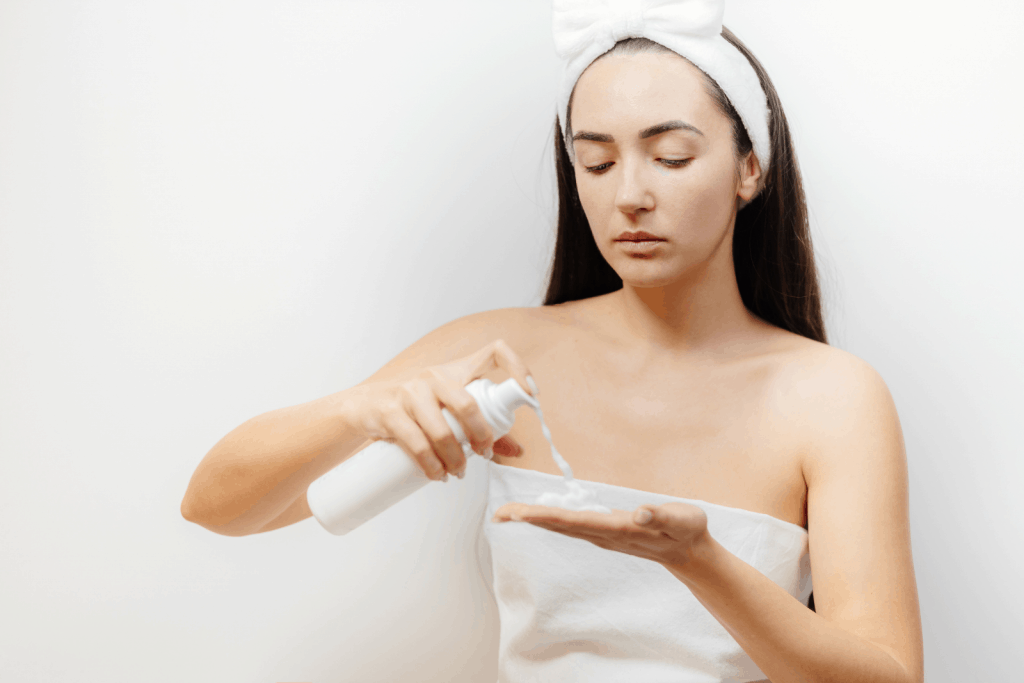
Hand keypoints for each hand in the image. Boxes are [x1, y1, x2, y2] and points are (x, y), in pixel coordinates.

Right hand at [346, 339, 532, 480]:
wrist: (363, 407)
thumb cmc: (415, 408)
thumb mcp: (448, 409)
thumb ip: (482, 427)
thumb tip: (517, 450)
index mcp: (457, 370)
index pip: (495, 352)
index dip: (518, 367)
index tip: (531, 392)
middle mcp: (435, 376)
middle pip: (469, 404)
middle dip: (481, 436)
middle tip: (483, 454)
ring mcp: (411, 391)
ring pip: (443, 431)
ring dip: (455, 459)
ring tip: (457, 473)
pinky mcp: (390, 411)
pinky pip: (417, 444)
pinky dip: (431, 466)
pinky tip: (437, 475)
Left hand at [492, 501, 710, 567]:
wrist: (690, 551)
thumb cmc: (687, 530)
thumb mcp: (682, 519)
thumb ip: (660, 516)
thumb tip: (637, 514)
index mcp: (618, 529)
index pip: (573, 522)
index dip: (544, 517)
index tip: (518, 514)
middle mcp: (604, 534)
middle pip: (560, 526)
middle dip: (528, 519)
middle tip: (498, 513)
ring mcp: (603, 535)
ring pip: (562, 526)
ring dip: (535, 519)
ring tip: (508, 513)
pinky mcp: (604, 531)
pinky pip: (570, 524)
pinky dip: (550, 518)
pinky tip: (537, 515)